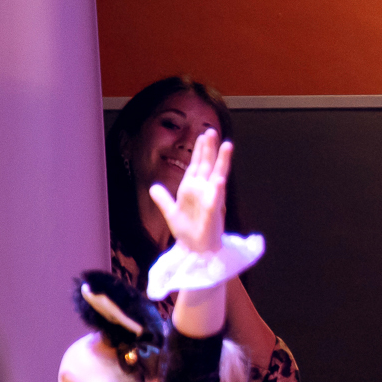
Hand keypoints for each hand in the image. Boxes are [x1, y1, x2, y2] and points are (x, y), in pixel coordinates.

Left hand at [148, 127, 231, 255]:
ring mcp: (210, 199)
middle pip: (207, 165)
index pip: (196, 165)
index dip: (199, 151)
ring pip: (217, 176)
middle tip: (211, 131)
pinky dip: (217, 189)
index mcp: (192, 189)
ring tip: (227, 145)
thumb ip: (163, 199)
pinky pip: (215, 199)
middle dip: (209, 149)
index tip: (202, 136)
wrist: (195, 250)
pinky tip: (219, 179)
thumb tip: (153, 187)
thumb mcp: (170, 212)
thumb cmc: (187, 232)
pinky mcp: (213, 212)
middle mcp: (203, 191)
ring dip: (222, 161)